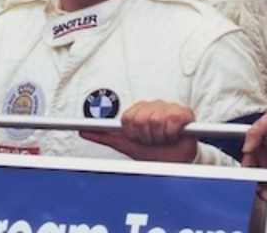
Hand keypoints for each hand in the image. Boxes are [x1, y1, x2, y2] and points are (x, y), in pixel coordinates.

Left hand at [81, 101, 197, 162]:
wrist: (176, 161)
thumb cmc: (153, 151)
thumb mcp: (126, 144)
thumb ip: (105, 136)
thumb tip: (84, 131)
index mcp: (137, 111)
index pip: (126, 118)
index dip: (131, 131)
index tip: (133, 135)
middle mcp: (151, 106)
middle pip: (139, 120)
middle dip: (145, 136)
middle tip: (151, 140)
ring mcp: (167, 107)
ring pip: (154, 121)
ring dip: (158, 136)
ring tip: (163, 138)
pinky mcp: (182, 111)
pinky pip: (171, 121)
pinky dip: (171, 133)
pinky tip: (173, 135)